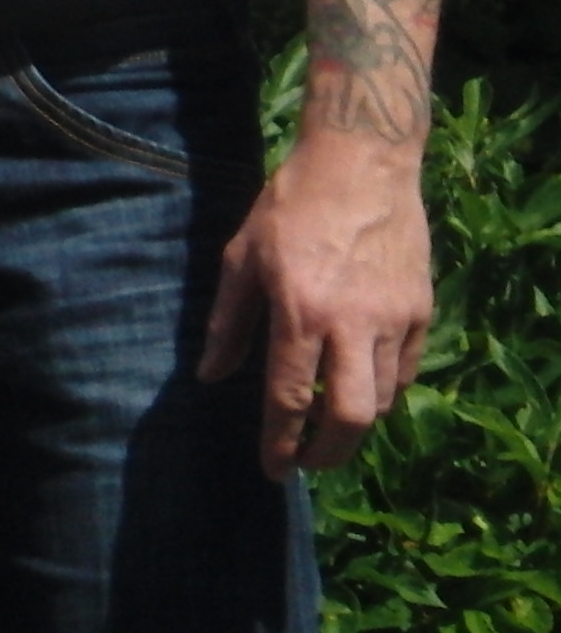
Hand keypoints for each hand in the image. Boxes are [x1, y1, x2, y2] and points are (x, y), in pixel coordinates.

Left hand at [199, 123, 435, 475]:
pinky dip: (386, 388)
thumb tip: (210, 375)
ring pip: (384, 400)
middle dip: (329, 453)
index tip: (273, 469)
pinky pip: (407, 370)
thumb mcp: (242, 256)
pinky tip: (362, 383)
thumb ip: (227, 322)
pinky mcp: (422, 311)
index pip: (289, 398)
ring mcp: (394, 319)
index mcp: (299, 311)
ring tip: (332, 424)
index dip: (279, 442)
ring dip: (357, 422)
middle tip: (309, 462)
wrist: (360, 163)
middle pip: (352, 418)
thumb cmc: (289, 205)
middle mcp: (351, 324)